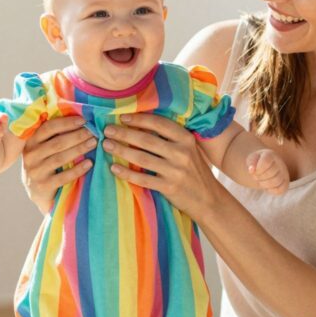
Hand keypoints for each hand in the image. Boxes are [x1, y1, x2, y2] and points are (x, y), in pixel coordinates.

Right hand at [21, 115, 95, 214]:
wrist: (37, 192)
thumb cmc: (45, 164)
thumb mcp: (44, 149)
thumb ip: (55, 136)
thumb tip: (80, 120)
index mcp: (30, 142)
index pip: (48, 128)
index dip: (66, 123)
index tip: (83, 120)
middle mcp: (30, 156)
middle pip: (56, 143)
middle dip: (77, 136)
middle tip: (93, 132)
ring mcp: (35, 172)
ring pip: (60, 158)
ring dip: (79, 149)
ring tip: (93, 143)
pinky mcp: (43, 186)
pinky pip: (63, 177)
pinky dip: (77, 169)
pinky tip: (89, 163)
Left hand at [102, 114, 222, 220]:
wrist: (209, 199)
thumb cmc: (195, 171)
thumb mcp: (190, 150)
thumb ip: (172, 139)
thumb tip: (141, 125)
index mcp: (186, 139)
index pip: (159, 124)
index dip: (139, 119)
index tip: (122, 117)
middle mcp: (182, 153)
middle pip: (147, 140)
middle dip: (124, 133)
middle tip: (107, 130)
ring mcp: (176, 171)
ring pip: (142, 157)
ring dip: (121, 150)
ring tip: (106, 145)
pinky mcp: (169, 187)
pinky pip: (143, 179)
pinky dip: (126, 173)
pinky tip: (114, 168)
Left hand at [247, 149, 288, 194]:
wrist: (264, 167)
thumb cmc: (257, 163)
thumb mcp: (252, 159)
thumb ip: (251, 162)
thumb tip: (251, 170)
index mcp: (271, 155)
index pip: (266, 162)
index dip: (258, 169)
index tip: (254, 171)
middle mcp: (280, 163)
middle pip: (270, 173)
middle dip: (259, 177)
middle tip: (256, 176)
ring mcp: (284, 173)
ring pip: (276, 181)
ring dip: (264, 184)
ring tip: (261, 181)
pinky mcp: (285, 184)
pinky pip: (280, 190)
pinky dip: (271, 190)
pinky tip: (267, 187)